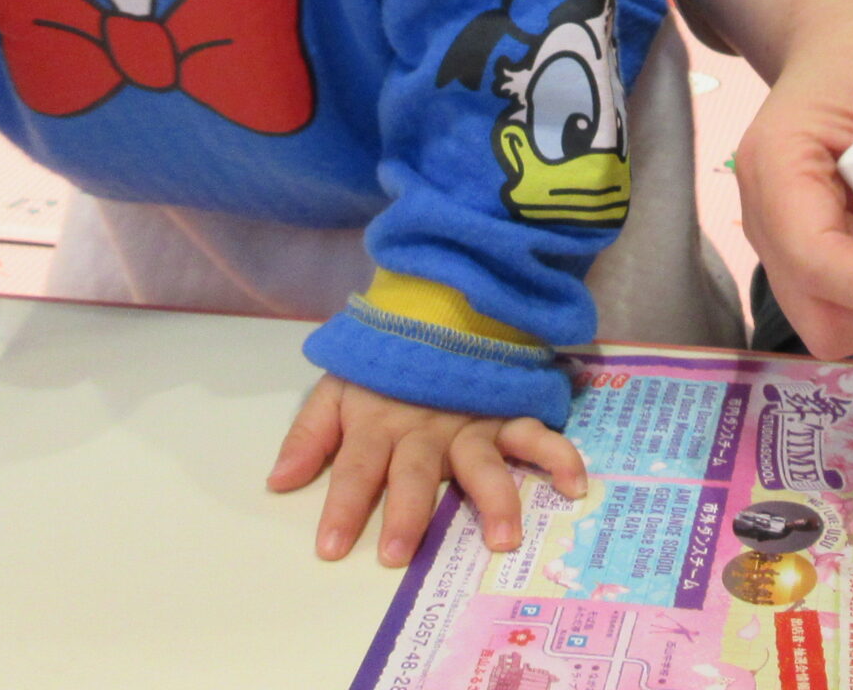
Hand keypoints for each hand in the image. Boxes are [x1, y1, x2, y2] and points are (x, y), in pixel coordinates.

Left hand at [267, 375, 586, 561]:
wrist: (440, 297)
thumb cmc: (387, 358)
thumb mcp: (339, 386)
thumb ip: (309, 433)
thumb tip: (277, 483)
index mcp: (379, 423)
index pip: (356, 468)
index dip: (343, 506)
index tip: (331, 548)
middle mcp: (426, 428)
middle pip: (415, 472)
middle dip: (408, 512)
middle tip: (400, 555)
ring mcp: (472, 420)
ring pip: (482, 462)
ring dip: (494, 499)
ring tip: (502, 538)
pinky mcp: (508, 411)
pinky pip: (537, 434)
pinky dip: (560, 456)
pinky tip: (574, 485)